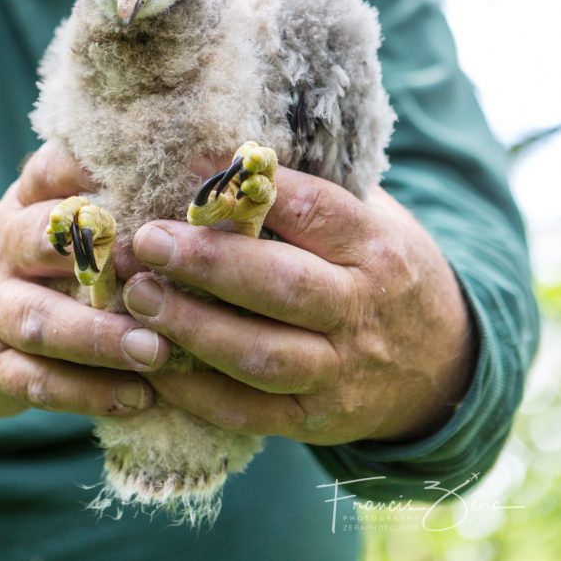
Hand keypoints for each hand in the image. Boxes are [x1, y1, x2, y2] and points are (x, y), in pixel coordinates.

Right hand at [0, 140, 169, 417]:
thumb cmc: (41, 264)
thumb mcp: (59, 223)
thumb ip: (113, 204)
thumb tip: (204, 177)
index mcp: (27, 202)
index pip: (53, 169)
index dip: (98, 171)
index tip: (162, 182)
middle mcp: (4, 247)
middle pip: (39, 240)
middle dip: (98, 258)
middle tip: (156, 276)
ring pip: (39, 321)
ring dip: (99, 338)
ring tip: (155, 352)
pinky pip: (36, 382)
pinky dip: (87, 393)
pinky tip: (138, 398)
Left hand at [122, 167, 474, 444]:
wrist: (439, 367)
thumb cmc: (383, 273)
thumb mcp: (370, 219)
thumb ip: (309, 195)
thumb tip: (219, 160)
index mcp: (372, 245)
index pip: (312, 209)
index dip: (248, 192)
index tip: (189, 178)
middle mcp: (359, 307)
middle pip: (283, 285)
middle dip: (208, 263)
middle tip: (148, 242)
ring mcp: (339, 370)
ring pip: (262, 355)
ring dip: (193, 328)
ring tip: (138, 299)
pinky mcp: (314, 417)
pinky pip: (249, 411)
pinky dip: (195, 391)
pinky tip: (152, 361)